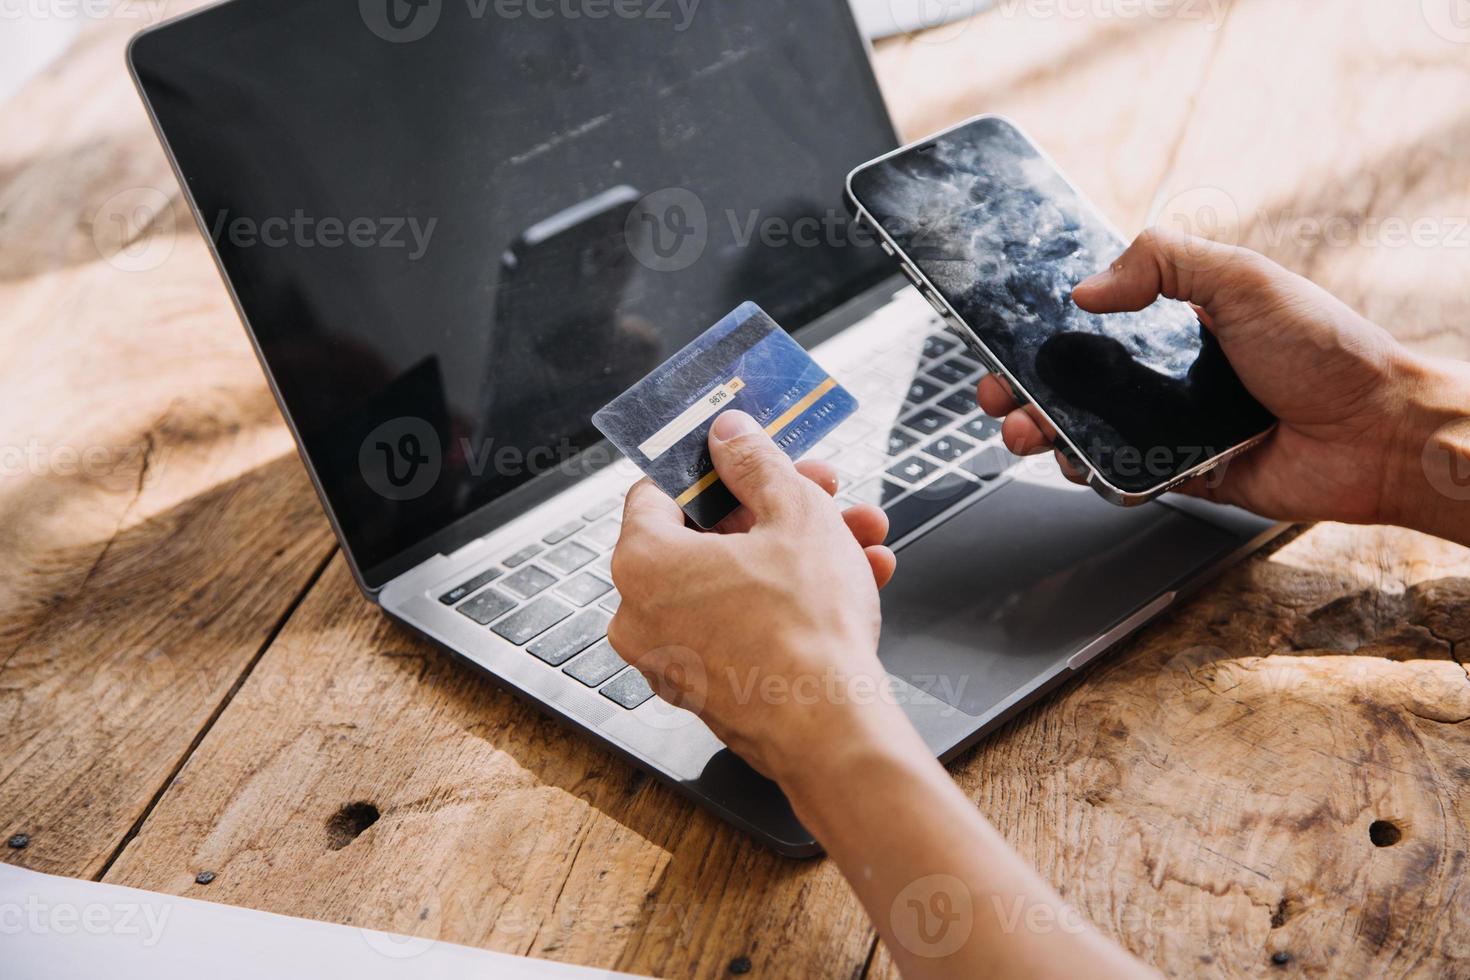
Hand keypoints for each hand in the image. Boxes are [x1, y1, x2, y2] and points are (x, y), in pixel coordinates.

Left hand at [606, 410, 898, 780]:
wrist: (831, 728)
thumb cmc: (806, 629)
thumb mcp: (793, 514)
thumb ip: (756, 462)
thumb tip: (730, 435)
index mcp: (642, 561)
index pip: (660, 491)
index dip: (715, 468)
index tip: (750, 458)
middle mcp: (642, 613)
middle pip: (709, 537)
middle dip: (778, 510)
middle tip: (823, 495)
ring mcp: (672, 658)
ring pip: (737, 582)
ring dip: (800, 554)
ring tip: (860, 539)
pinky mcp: (708, 689)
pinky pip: (743, 626)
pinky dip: (789, 603)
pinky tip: (854, 583)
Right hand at [977, 227, 1463, 528]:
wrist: (1378, 435)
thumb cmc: (1327, 351)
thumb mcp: (1243, 279)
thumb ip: (1164, 263)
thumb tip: (1085, 288)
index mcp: (1177, 319)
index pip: (1092, 319)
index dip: (1040, 330)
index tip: (1003, 339)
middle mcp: (1168, 372)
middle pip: (1074, 381)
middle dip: (1024, 389)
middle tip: (1000, 397)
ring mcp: (1172, 426)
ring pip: (1087, 432)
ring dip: (1047, 434)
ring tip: (1031, 434)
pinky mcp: (1184, 474)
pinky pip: (1124, 478)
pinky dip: (1099, 477)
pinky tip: (1088, 467)